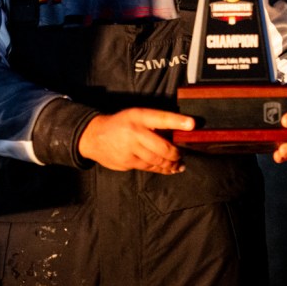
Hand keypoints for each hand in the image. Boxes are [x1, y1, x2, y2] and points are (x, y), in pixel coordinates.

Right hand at [78, 108, 194, 174]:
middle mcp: (134, 133)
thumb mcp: (137, 116)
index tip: (192, 124)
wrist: (94, 136)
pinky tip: (167, 169)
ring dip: (170, 164)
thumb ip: (156, 122)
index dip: (178, 121)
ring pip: (156, 160)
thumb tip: (180, 130)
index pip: (161, 118)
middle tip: (182, 156)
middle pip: (161, 147)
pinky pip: (147, 167)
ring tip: (178, 165)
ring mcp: (129, 149)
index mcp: (138, 117)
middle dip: (175, 154)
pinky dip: (159, 169)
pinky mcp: (125, 162)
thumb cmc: (122, 123)